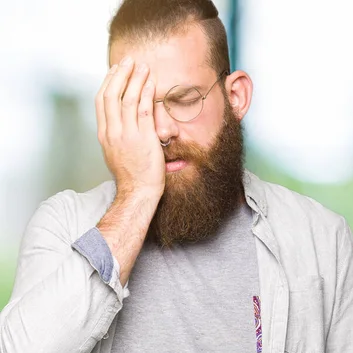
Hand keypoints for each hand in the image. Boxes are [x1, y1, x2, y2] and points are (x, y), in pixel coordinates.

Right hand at [96, 56, 164, 197]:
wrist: (138, 191)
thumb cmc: (131, 174)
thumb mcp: (115, 151)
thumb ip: (116, 133)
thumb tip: (120, 119)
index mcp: (104, 134)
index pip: (101, 101)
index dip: (108, 82)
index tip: (115, 70)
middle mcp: (113, 132)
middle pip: (112, 95)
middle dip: (120, 75)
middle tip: (128, 61)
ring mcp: (127, 135)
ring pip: (128, 99)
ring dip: (136, 80)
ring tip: (143, 66)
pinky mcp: (144, 138)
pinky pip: (145, 111)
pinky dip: (147, 94)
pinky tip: (151, 83)